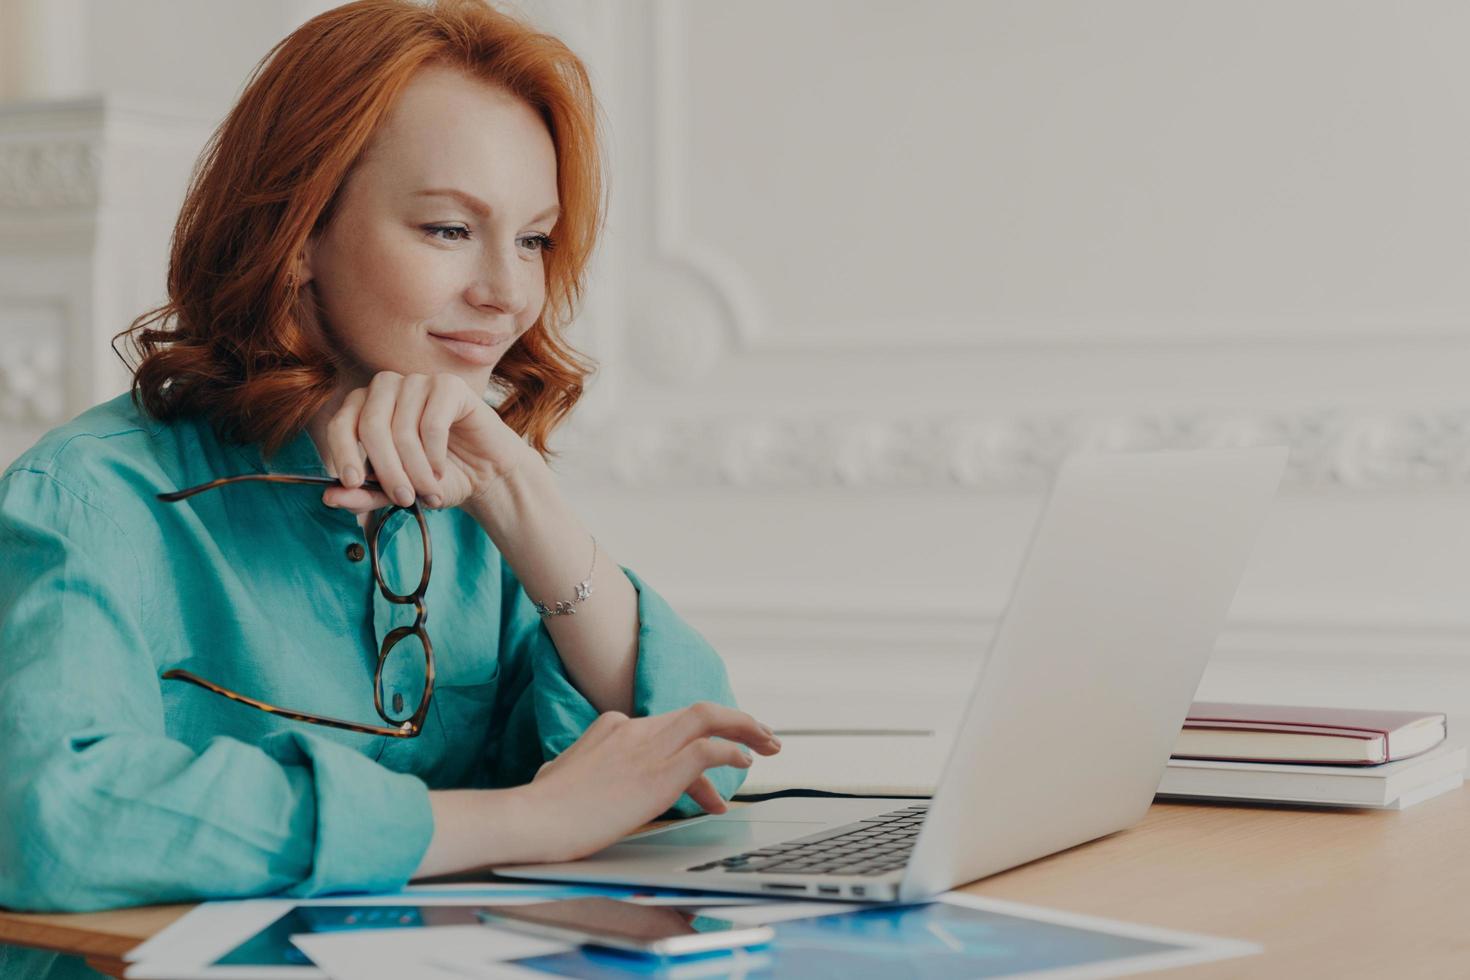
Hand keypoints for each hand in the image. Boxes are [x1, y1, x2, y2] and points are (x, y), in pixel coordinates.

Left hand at [318, 371, 535, 514]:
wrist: (485, 474)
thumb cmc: (437, 478)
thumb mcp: (396, 492)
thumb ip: (364, 494)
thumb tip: (330, 497)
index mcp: (365, 407)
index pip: (341, 423)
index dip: (343, 453)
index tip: (352, 483)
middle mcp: (387, 387)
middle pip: (371, 426)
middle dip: (386, 470)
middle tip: (402, 499)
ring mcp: (418, 381)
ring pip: (402, 428)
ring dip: (415, 469)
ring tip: (428, 490)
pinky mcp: (448, 385)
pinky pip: (431, 422)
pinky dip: (435, 455)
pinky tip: (441, 470)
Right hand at [523, 702, 782, 862]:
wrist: (533, 819)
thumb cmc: (541, 809)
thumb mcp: (562, 776)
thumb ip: (583, 770)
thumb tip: (574, 779)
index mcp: (612, 726)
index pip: (668, 730)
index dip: (695, 752)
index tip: (708, 783)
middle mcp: (633, 727)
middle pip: (697, 713)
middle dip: (735, 721)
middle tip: (764, 735)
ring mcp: (648, 746)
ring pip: (710, 718)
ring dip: (745, 728)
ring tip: (770, 743)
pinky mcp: (659, 771)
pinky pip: (709, 749)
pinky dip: (731, 752)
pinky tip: (744, 764)